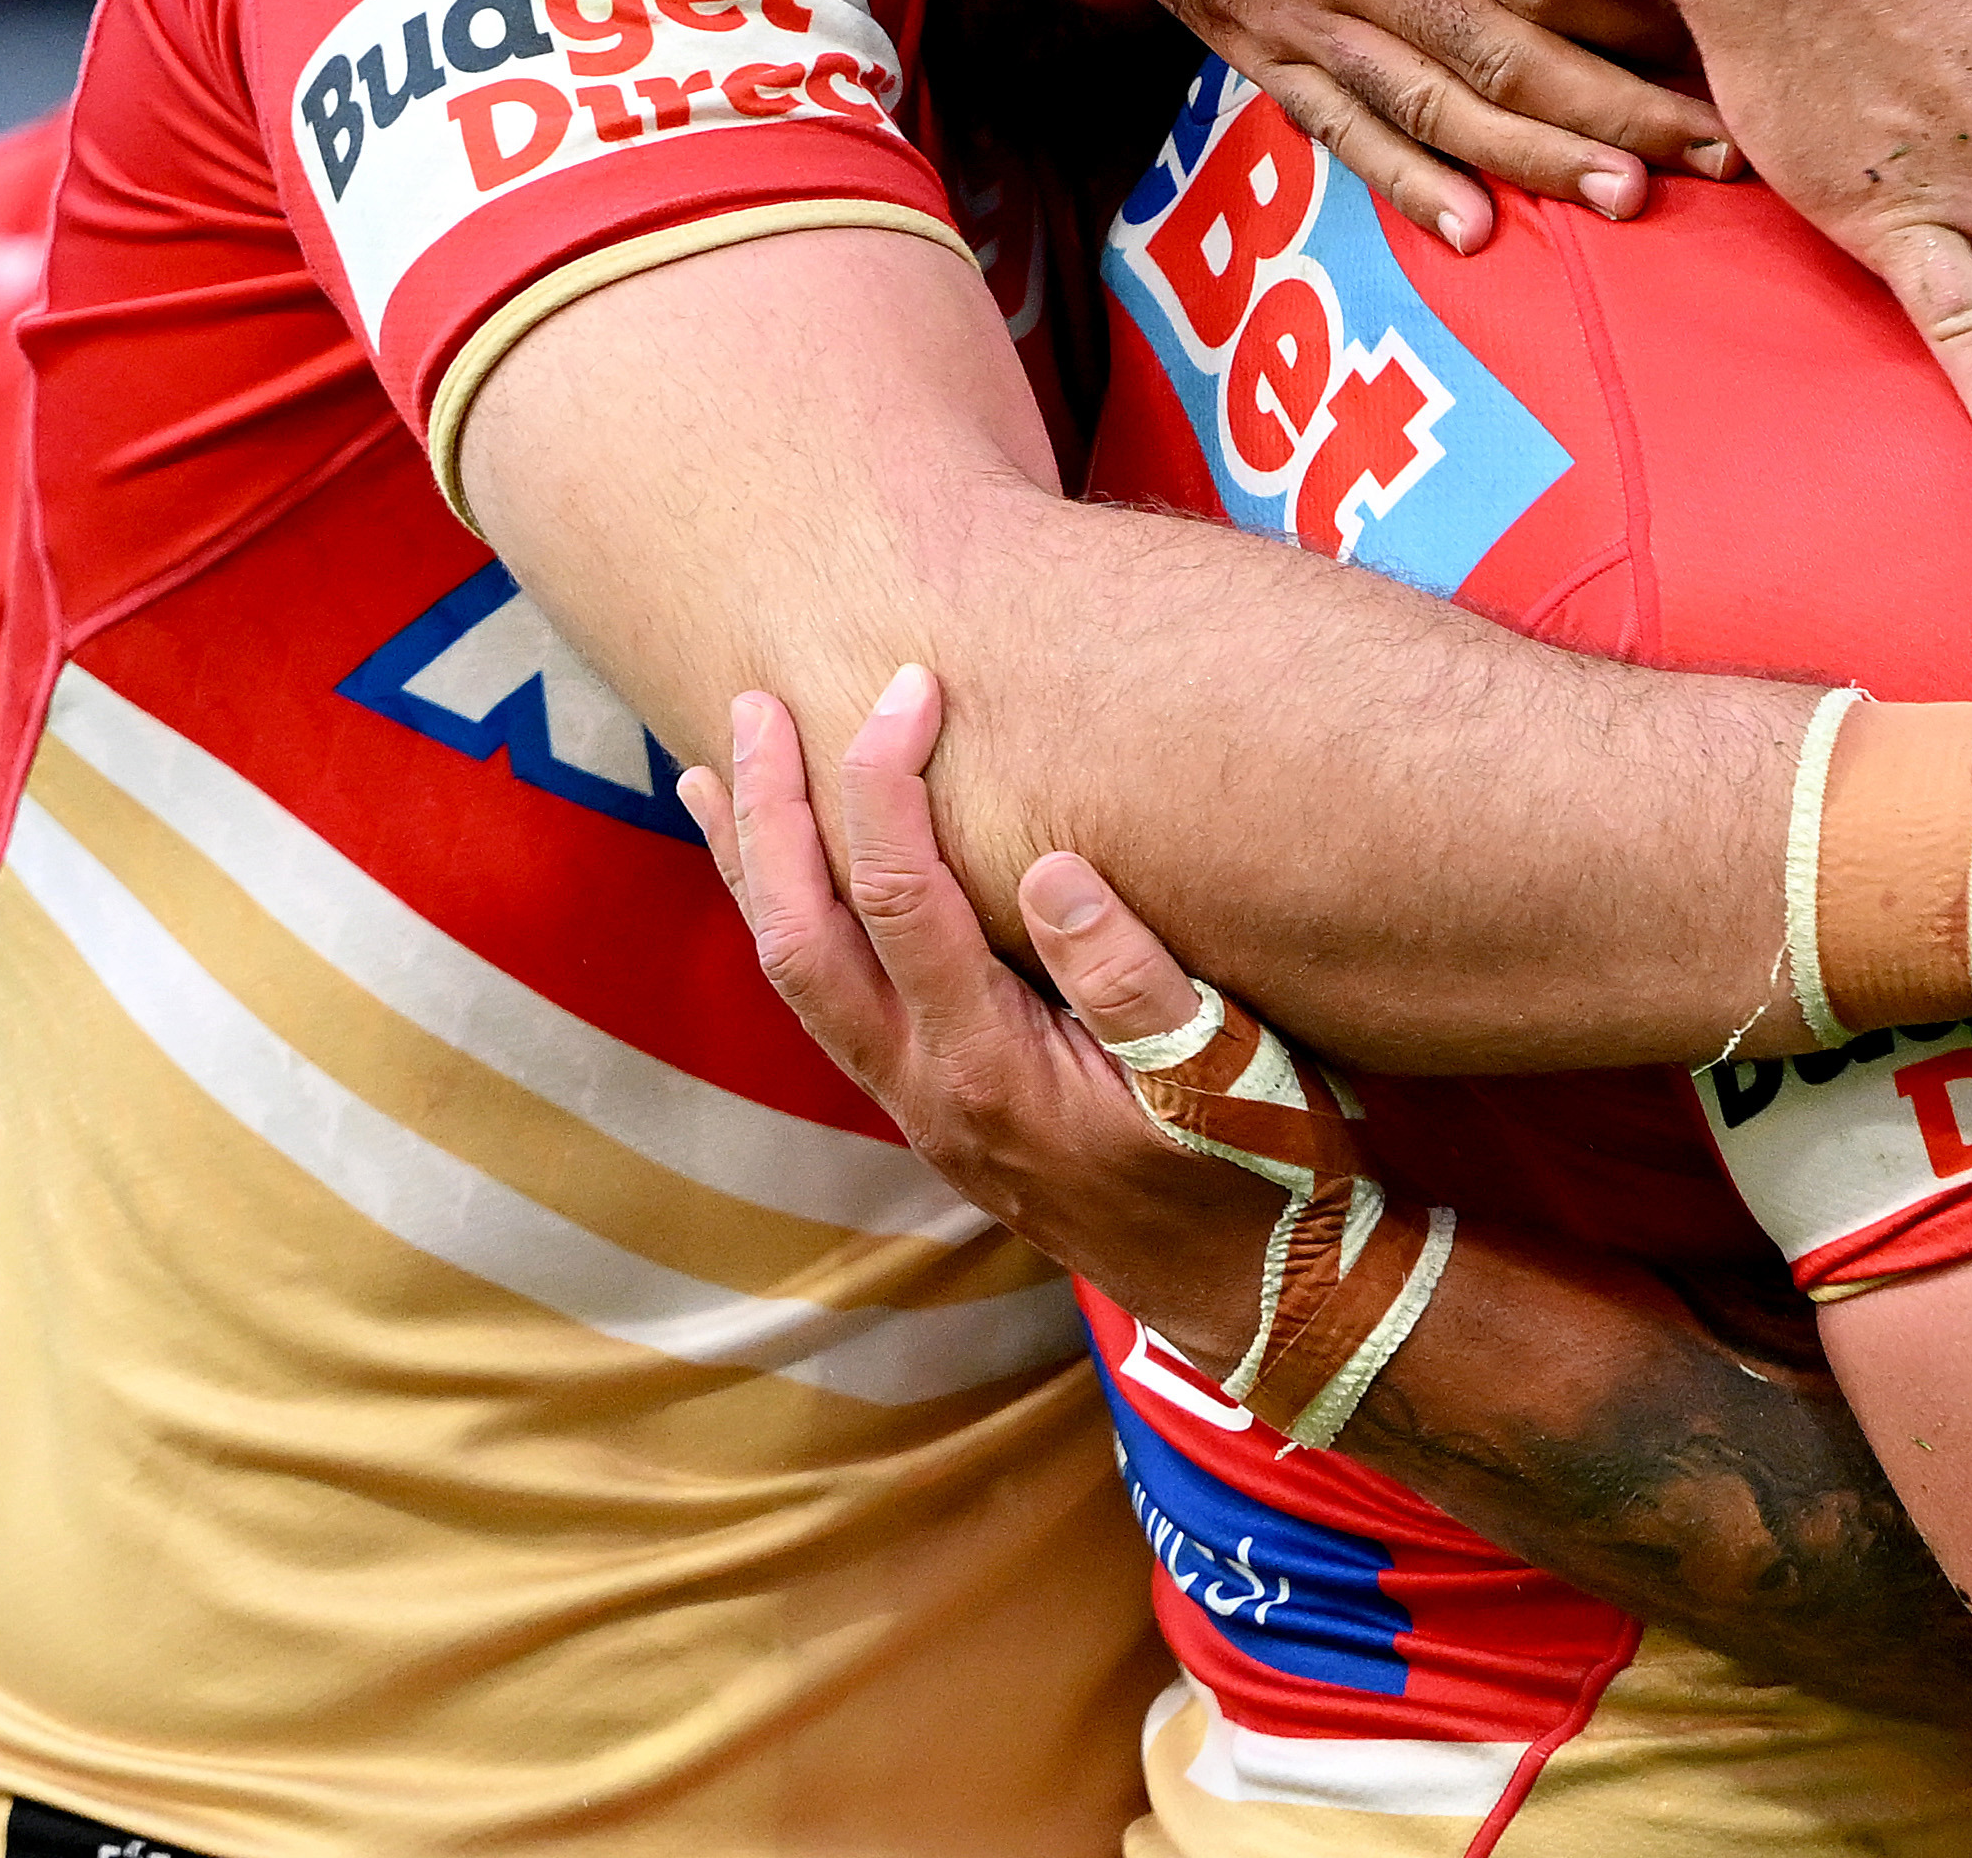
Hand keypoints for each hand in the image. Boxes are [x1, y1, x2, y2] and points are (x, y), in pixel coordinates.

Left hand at [684, 671, 1291, 1309]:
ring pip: (797, 978)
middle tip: (753, 703)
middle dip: (771, 815)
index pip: (903, 899)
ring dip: (755, 871)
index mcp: (993, 1068)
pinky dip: (792, 924)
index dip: (889, 781)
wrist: (1250, 1287)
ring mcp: (921, 1106)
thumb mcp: (1228, 1071)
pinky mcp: (935, 1107)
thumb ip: (1134, 978)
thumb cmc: (1257, 1169)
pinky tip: (790, 879)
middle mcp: (929, 1089)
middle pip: (801, 939)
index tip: (911, 685)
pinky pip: (828, 1002)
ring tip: (714, 775)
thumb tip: (1049, 867)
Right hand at [1024, 0, 1724, 238]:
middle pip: (1517, 42)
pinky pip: (1339, 128)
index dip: (1647, 10)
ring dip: (1542, 157)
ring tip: (1633, 196)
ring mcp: (1299, 7)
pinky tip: (1474, 230)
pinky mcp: (1251, 47)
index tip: (1731, 42)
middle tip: (1724, 150)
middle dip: (1626, 103)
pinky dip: (1406, 181)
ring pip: (1442, 100)